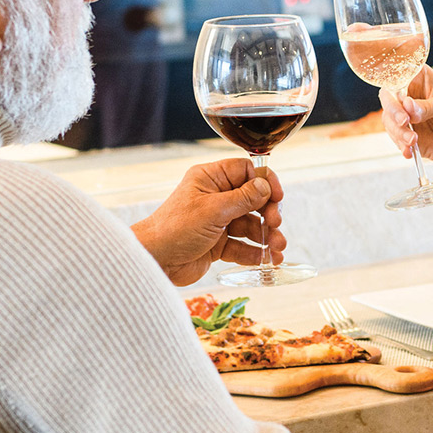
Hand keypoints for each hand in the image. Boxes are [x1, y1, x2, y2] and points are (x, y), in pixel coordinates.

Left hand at [131, 159, 286, 286]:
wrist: (155, 261)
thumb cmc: (175, 229)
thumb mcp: (213, 210)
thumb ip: (243, 198)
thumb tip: (266, 186)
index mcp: (210, 179)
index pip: (246, 172)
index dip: (265, 182)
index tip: (277, 196)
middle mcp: (215, 197)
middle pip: (253, 199)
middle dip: (268, 213)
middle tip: (275, 224)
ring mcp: (217, 221)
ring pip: (250, 225)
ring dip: (267, 236)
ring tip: (278, 248)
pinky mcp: (217, 243)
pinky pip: (242, 245)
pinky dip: (255, 252)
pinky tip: (268, 260)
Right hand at [379, 67, 432, 181]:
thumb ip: (429, 105)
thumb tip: (407, 106)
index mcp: (420, 79)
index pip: (399, 75)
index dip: (396, 86)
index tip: (401, 98)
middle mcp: (409, 95)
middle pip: (389, 98)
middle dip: (393, 111)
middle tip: (404, 121)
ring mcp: (405, 115)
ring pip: (389, 120)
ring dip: (398, 132)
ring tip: (413, 140)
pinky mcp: (404, 134)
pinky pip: (395, 138)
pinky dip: (400, 145)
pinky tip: (410, 151)